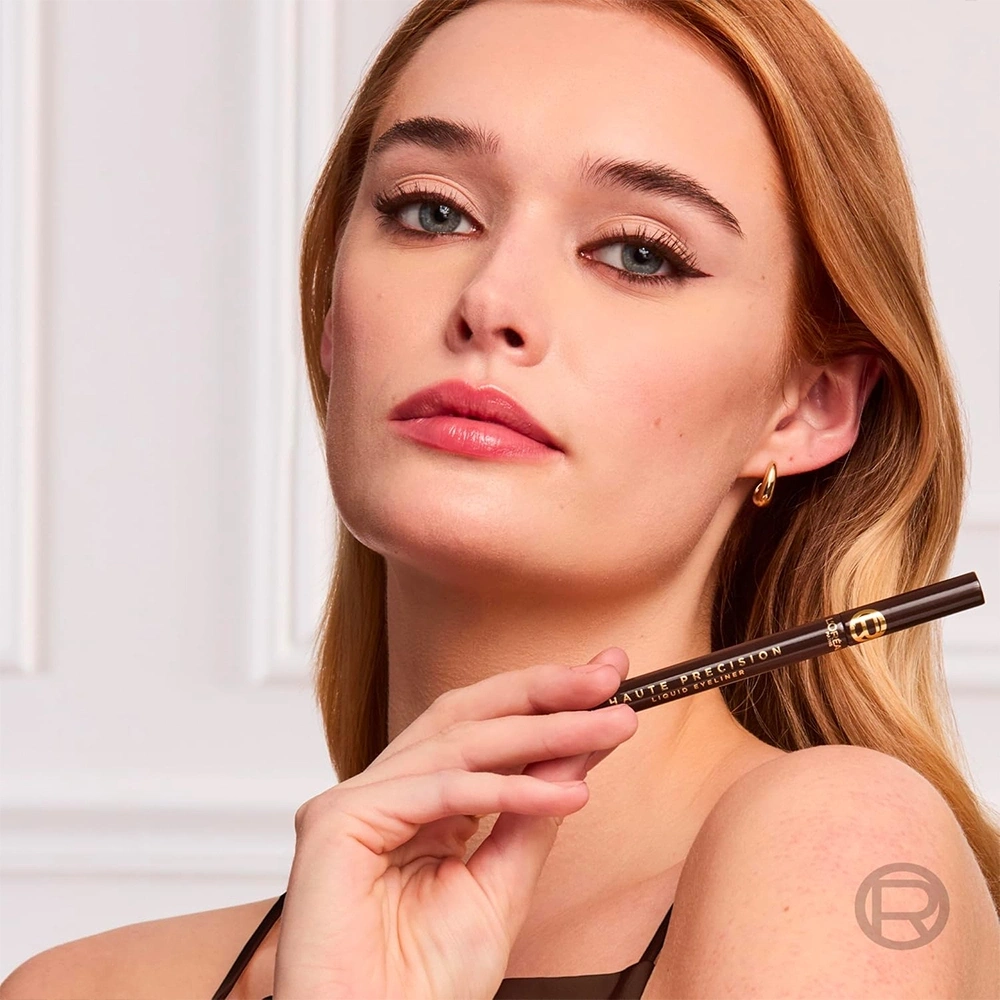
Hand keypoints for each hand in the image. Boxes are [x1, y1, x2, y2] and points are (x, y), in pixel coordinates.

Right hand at [272, 647, 636, 999]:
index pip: (483, 729)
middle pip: (467, 715)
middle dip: (545, 693)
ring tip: (608, 728)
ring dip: (545, 731)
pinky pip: (438, 789)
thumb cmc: (425, 984)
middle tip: (610, 680)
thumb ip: (532, 813)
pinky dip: (508, 788)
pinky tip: (564, 792)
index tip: (608, 685)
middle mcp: (383, 791)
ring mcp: (355, 801)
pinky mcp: (337, 821)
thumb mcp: (503, 882)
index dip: (545, 700)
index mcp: (414, 801)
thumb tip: (577, 752)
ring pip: (460, 742)